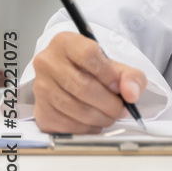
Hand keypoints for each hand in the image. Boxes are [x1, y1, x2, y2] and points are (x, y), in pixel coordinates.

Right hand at [32, 32, 146, 133]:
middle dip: (108, 103)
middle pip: (82, 86)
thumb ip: (131, 76)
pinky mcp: (40, 110)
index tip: (119, 87)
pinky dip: (86, 128)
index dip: (108, 74)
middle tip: (121, 110)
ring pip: (74, 108)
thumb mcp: (117, 66)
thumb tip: (131, 94)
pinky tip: (95, 123)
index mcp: (66, 43)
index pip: (88, 55)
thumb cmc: (95, 70)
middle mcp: (47, 62)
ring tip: (111, 116)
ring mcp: (40, 86)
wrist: (75, 79)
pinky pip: (65, 124)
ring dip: (99, 118)